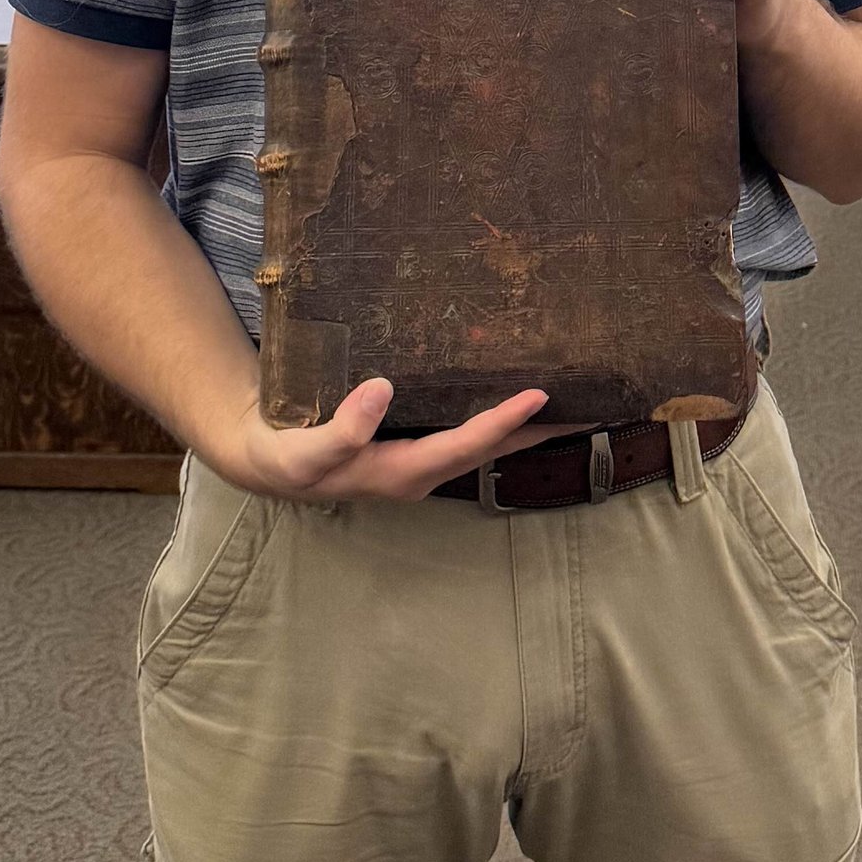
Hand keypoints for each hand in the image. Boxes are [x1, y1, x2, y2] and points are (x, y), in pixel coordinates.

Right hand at [207, 375, 555, 502]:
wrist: (269, 462)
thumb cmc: (287, 459)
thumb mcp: (305, 452)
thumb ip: (342, 429)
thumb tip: (381, 390)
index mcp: (402, 472)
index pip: (465, 444)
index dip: (502, 421)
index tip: (540, 395)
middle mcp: (422, 469)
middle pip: (493, 449)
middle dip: (541, 431)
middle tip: (593, 406)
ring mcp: (421, 459)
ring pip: (485, 442)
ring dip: (527, 426)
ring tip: (572, 400)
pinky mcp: (414, 444)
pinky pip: (467, 429)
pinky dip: (497, 415)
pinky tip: (513, 393)